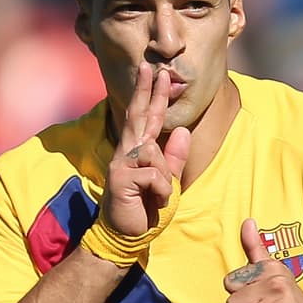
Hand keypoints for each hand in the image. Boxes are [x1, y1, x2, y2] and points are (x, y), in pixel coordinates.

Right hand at [102, 63, 190, 236]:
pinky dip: (160, 192)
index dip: (153, 95)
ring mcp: (121, 164)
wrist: (127, 236)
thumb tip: (183, 132)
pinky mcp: (120, 178)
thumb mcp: (167, 183)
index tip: (157, 72)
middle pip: (139, 116)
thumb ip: (174, 159)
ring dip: (164, 178)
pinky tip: (153, 202)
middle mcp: (127, 152)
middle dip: (147, 91)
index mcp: (138, 151)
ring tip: (157, 197)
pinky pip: (154, 175)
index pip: (147, 118)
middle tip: (153, 67)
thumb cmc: (145, 209)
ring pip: (155, 153)